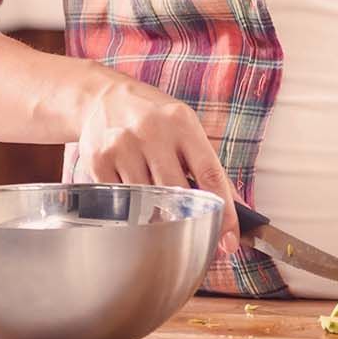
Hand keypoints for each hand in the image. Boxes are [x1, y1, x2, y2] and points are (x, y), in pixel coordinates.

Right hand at [75, 74, 238, 253]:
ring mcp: (122, 146)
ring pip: (146, 203)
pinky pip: (120, 203)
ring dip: (156, 215)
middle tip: (192, 232)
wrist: (104, 97)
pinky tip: (132, 200)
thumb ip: (210, 169)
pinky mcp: (98, 162)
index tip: (229, 241)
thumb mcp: (186, 130)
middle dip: (188, 218)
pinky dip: (130, 210)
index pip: (210, 174)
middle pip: (177, 193)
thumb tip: (239, 209)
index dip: (224, 211)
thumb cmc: (155, 117)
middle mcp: (152, 132)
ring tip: (157, 208)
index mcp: (182, 123)